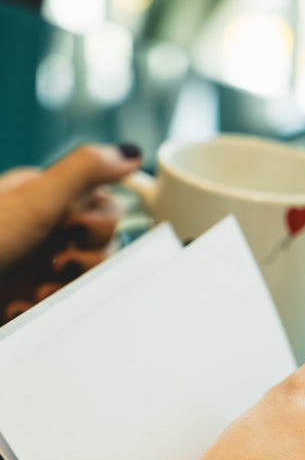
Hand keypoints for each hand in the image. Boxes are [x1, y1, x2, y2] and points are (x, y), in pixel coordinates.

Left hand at [0, 143, 140, 322]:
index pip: (108, 211)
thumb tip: (131, 151)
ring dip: (61, 290)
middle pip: (102, 250)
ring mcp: (38, 265)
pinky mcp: (31, 296)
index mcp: (48, 198)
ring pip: (85, 283)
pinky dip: (42, 308)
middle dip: (80, 263)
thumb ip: (86, 172)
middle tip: (50, 261)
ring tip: (30, 288)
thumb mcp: (35, 201)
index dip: (97, 227)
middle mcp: (47, 230)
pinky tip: (19, 303)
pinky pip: (61, 307)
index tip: (71, 229)